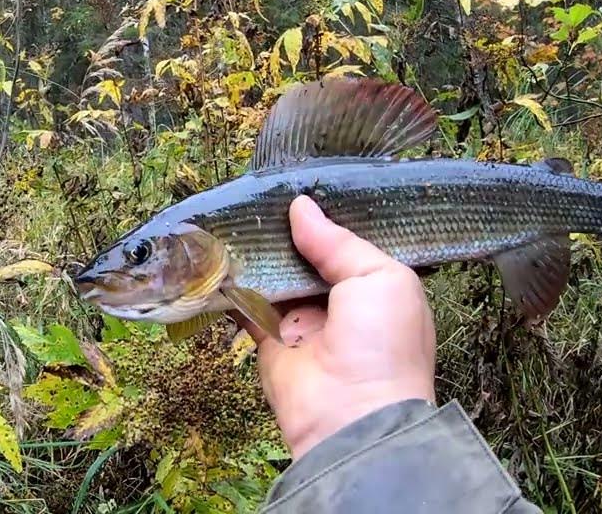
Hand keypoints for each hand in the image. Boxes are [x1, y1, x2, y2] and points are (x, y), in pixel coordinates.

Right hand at [236, 195, 436, 459]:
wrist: (350, 417)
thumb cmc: (383, 345)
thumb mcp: (379, 279)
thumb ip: (338, 243)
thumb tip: (300, 206)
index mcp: (376, 287)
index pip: (348, 243)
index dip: (326, 217)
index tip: (300, 184)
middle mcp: (338, 302)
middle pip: (306, 256)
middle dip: (286, 230)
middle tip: (258, 193)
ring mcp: (300, 319)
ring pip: (274, 275)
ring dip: (256, 251)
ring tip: (235, 212)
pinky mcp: (266, 337)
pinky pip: (245, 303)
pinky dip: (230, 282)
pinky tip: (217, 253)